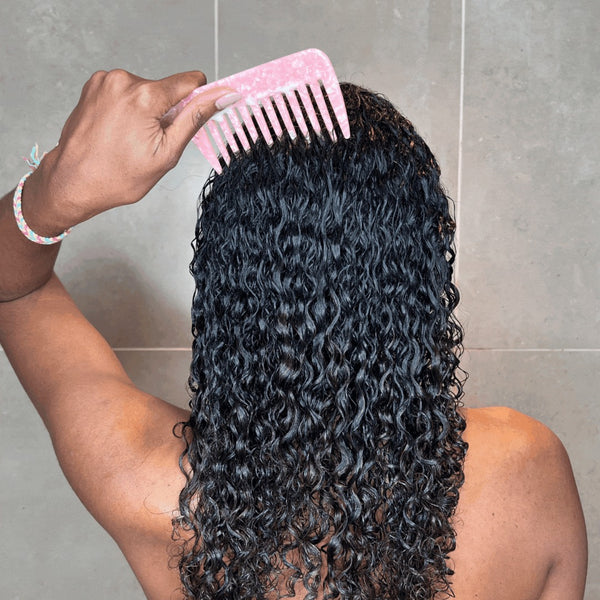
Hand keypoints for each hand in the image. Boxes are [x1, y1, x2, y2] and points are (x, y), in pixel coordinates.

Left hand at [23, 69, 238, 233]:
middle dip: (165, 113)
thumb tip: (221, 97)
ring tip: (130, 138)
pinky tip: (118, 130)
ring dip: (146, 111)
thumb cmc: (117, 176)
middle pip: (166, 89)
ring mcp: (105, 81)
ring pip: (146, 91)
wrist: (73, 181)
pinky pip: (126, 92)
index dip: (197, 100)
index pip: (190, 81)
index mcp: (144, 96)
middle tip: (149, 141)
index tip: (191, 118)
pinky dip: (128, 108)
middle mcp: (123, 80)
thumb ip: (195, 119)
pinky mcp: (94, 85)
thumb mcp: (166, 153)